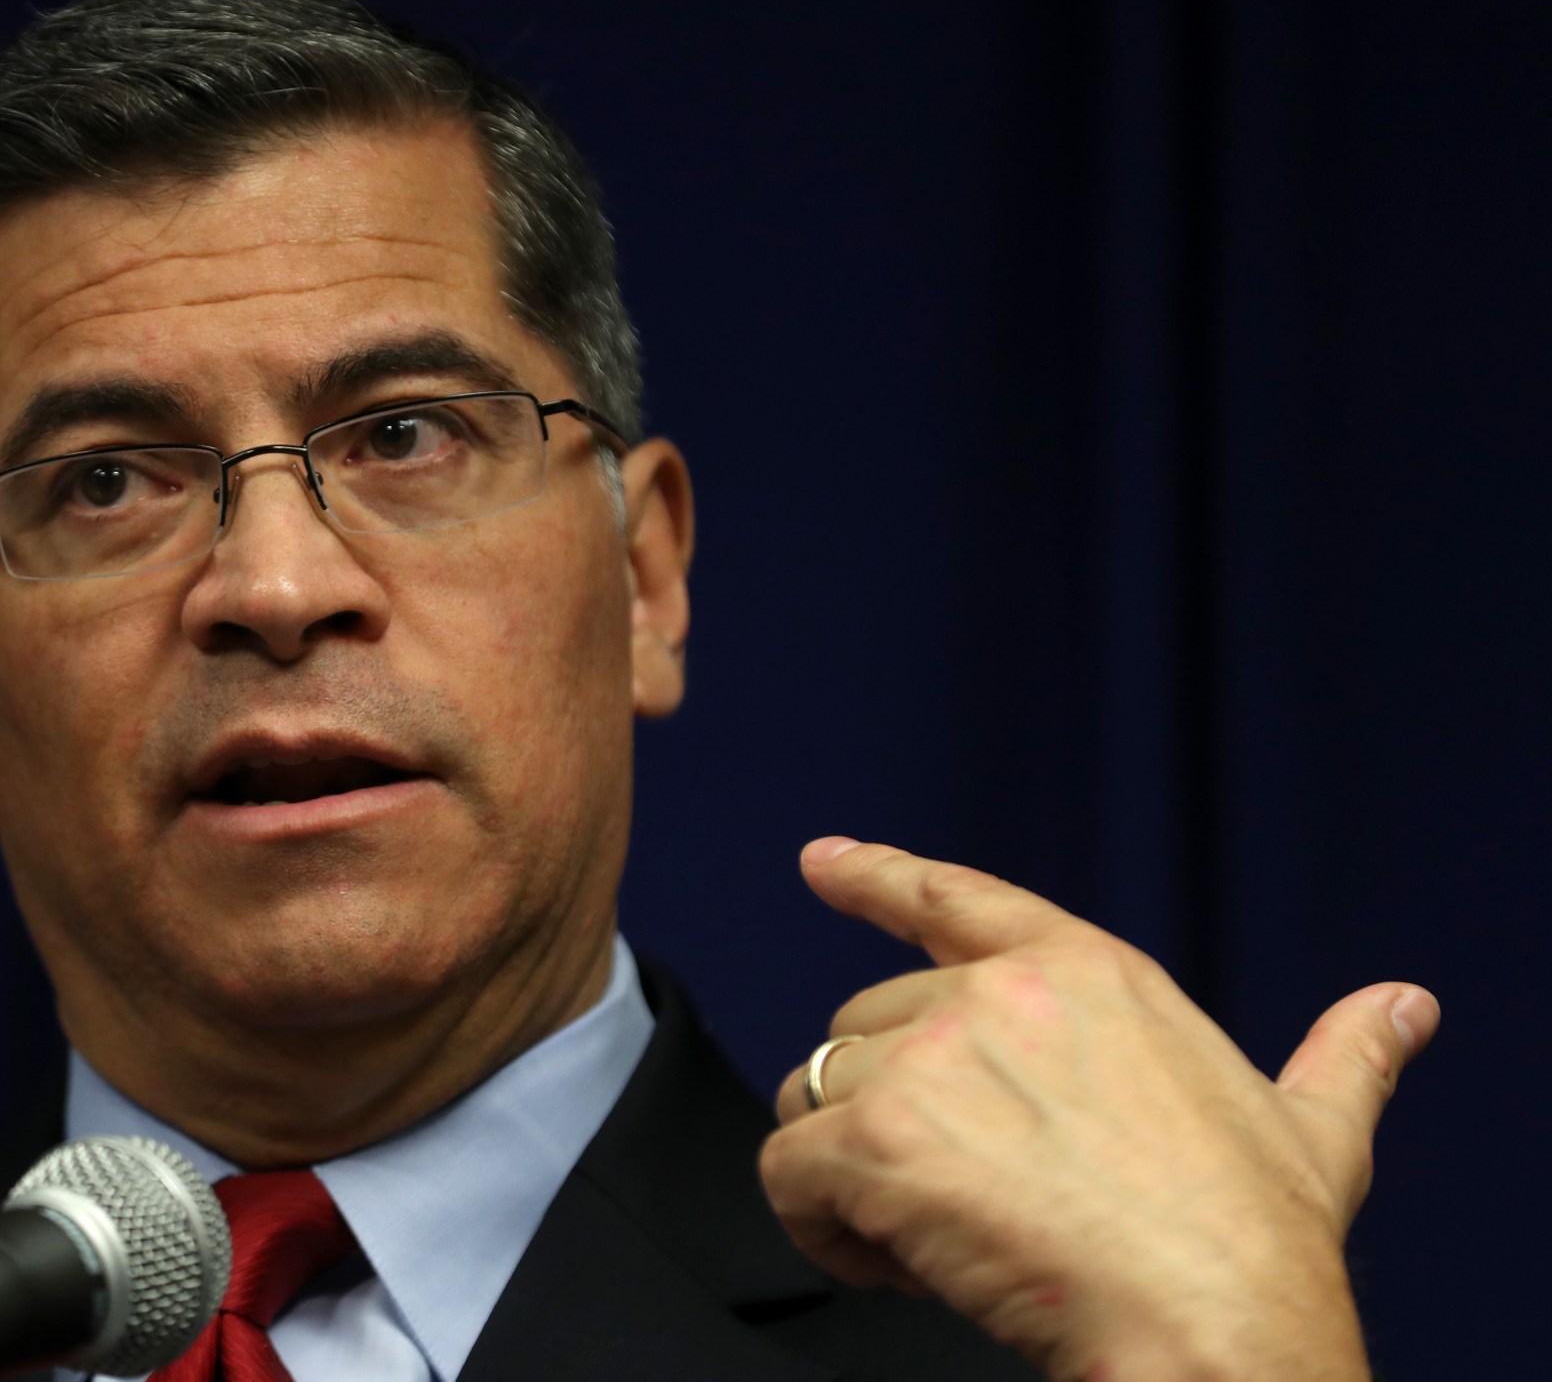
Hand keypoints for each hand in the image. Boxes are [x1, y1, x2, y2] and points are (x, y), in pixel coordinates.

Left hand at [757, 840, 1435, 1381]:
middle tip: (964, 1195)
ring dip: (851, 1169)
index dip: (878, 876)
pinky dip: (821, 1226)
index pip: (955, 900)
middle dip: (890, 1113)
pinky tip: (891, 1265)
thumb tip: (1402, 1011)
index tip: (822, 863)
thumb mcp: (1314, 1131)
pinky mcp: (876, 1140)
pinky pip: (789, 1171)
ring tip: (932, 1235)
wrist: (1216, 1326)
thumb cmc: (1255, 1244)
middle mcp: (994, 996)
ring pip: (818, 1094)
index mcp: (1086, 974)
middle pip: (866, 1026)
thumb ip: (1342, 1057)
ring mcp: (928, 1060)